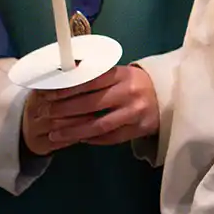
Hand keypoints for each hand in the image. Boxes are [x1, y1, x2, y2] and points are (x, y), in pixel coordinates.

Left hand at [21, 65, 157, 154]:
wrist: (166, 97)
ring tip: (55, 134)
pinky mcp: (138, 129)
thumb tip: (64, 77)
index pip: (90, 81)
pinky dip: (92, 139)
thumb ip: (97, 76)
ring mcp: (135, 113)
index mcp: (122, 74)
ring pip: (99, 125)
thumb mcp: (120, 74)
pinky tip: (78, 138)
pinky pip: (110, 138)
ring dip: (74, 131)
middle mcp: (129, 93)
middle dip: (65, 111)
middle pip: (91, 104)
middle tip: (47, 115)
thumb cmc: (135, 84)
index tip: (49, 95)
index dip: (67, 89)